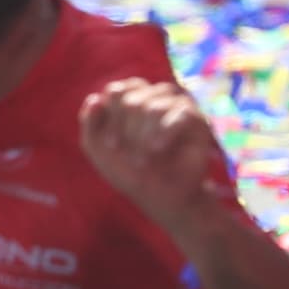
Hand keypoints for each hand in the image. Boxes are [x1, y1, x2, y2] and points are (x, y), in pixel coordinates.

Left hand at [76, 76, 235, 233]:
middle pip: (132, 100)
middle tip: (128, 158)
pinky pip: (180, 114)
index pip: (117, 91)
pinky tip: (156, 150)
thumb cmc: (130, 170)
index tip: (110, 147)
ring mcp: (179, 105)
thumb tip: (95, 99)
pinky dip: (164, 135)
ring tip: (142, 161)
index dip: (111, 118)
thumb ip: (89, 123)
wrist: (163, 196)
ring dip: (142, 139)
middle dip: (125, 132)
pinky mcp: (198, 119)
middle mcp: (157, 96)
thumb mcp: (97, 149)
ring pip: (153, 107)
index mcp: (133, 97)